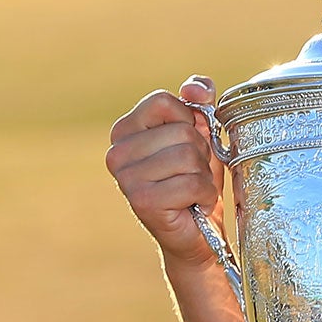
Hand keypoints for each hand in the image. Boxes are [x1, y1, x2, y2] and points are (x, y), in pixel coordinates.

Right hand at [105, 76, 225, 267]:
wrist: (197, 233)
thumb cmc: (195, 178)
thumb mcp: (200, 133)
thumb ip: (199, 102)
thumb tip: (195, 88)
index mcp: (125, 130)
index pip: (164, 101)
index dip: (189, 121)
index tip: (189, 143)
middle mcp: (116, 152)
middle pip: (181, 131)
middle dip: (200, 153)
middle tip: (191, 174)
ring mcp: (125, 178)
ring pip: (188, 156)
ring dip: (203, 175)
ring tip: (193, 190)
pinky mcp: (142, 201)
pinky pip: (192, 182)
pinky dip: (205, 195)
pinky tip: (194, 205)